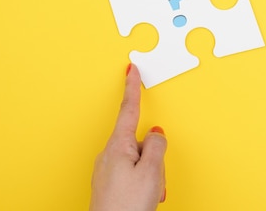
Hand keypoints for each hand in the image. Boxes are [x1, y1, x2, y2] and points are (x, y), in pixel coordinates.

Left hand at [90, 64, 166, 210]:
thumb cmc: (127, 205)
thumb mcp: (151, 170)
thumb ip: (157, 145)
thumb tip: (156, 132)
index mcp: (118, 145)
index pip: (128, 108)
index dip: (132, 87)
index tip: (131, 69)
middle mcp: (109, 155)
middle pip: (140, 140)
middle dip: (154, 154)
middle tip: (155, 176)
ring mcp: (108, 170)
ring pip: (140, 159)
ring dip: (151, 173)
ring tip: (149, 191)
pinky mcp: (110, 184)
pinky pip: (133, 174)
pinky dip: (144, 183)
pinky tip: (144, 196)